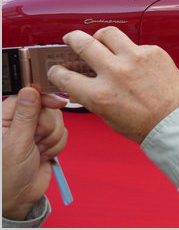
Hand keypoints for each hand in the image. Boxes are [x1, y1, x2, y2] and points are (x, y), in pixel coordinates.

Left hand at [2, 89, 66, 220]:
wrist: (18, 198)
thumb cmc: (7, 175)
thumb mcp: (16, 143)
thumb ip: (26, 115)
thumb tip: (30, 91)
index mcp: (5, 118)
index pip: (29, 96)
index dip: (44, 99)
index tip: (57, 102)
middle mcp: (21, 122)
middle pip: (47, 108)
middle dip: (47, 127)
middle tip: (35, 141)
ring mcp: (35, 131)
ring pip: (57, 121)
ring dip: (52, 139)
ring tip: (38, 152)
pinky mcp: (47, 140)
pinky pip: (63, 133)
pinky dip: (57, 146)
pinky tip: (44, 155)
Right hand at [47, 27, 178, 143]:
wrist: (175, 120)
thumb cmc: (146, 124)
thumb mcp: (108, 116)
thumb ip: (93, 97)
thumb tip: (82, 84)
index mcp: (100, 94)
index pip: (65, 76)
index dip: (57, 72)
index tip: (58, 69)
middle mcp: (116, 73)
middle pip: (83, 43)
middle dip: (73, 39)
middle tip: (72, 39)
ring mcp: (135, 59)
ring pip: (109, 33)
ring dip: (100, 36)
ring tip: (100, 40)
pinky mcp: (153, 52)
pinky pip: (135, 44)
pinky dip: (131, 51)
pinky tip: (135, 61)